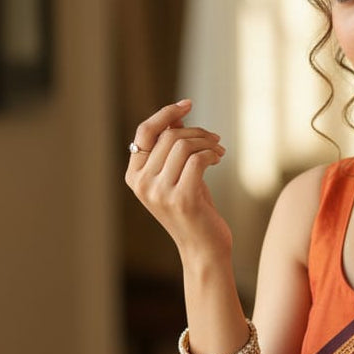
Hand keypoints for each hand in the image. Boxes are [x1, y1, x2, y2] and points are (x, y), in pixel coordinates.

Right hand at [125, 99, 232, 257]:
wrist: (204, 249)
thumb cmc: (194, 211)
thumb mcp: (178, 176)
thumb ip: (171, 149)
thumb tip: (178, 114)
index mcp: (135, 177)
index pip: (145, 132)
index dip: (166, 113)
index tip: (188, 104)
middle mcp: (142, 185)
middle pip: (169, 137)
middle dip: (196, 131)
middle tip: (215, 139)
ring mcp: (160, 193)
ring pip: (183, 145)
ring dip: (207, 142)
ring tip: (219, 150)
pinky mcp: (182, 199)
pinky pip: (198, 159)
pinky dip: (211, 154)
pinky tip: (219, 158)